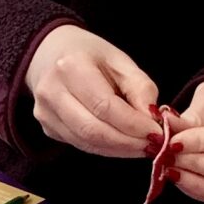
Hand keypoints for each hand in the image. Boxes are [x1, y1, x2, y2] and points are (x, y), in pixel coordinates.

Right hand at [23, 26, 159, 158]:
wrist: (50, 54)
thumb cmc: (89, 55)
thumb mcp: (120, 61)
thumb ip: (140, 88)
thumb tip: (152, 120)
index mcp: (71, 66)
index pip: (104, 106)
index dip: (133, 124)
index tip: (158, 132)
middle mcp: (51, 91)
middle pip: (93, 130)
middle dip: (128, 143)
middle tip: (153, 145)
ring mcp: (45, 112)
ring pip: (86, 143)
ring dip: (119, 149)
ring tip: (142, 146)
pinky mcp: (47, 127)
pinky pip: (80, 144)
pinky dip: (106, 149)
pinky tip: (123, 144)